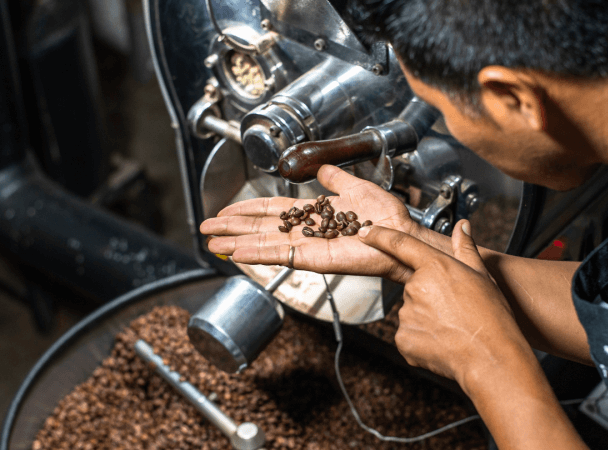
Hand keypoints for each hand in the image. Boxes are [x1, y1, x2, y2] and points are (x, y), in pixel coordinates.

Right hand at [201, 165, 422, 281]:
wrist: (401, 232)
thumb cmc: (386, 215)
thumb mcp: (355, 187)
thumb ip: (335, 179)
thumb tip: (322, 169)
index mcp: (313, 214)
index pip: (272, 212)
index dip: (247, 210)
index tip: (225, 210)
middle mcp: (306, 231)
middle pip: (260, 228)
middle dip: (233, 227)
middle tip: (207, 228)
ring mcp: (307, 247)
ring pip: (264, 244)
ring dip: (237, 243)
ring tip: (213, 243)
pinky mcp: (314, 259)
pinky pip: (281, 256)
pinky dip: (258, 254)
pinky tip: (237, 253)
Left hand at [357, 219, 526, 383]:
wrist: (490, 357)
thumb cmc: (491, 317)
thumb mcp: (482, 276)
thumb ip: (466, 249)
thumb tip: (463, 226)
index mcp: (434, 267)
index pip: (399, 244)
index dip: (379, 236)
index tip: (365, 232)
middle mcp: (415, 288)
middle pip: (415, 287)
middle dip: (430, 296)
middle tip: (455, 309)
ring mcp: (406, 315)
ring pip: (412, 312)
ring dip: (427, 318)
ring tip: (453, 328)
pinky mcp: (403, 339)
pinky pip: (409, 334)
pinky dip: (422, 338)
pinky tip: (443, 342)